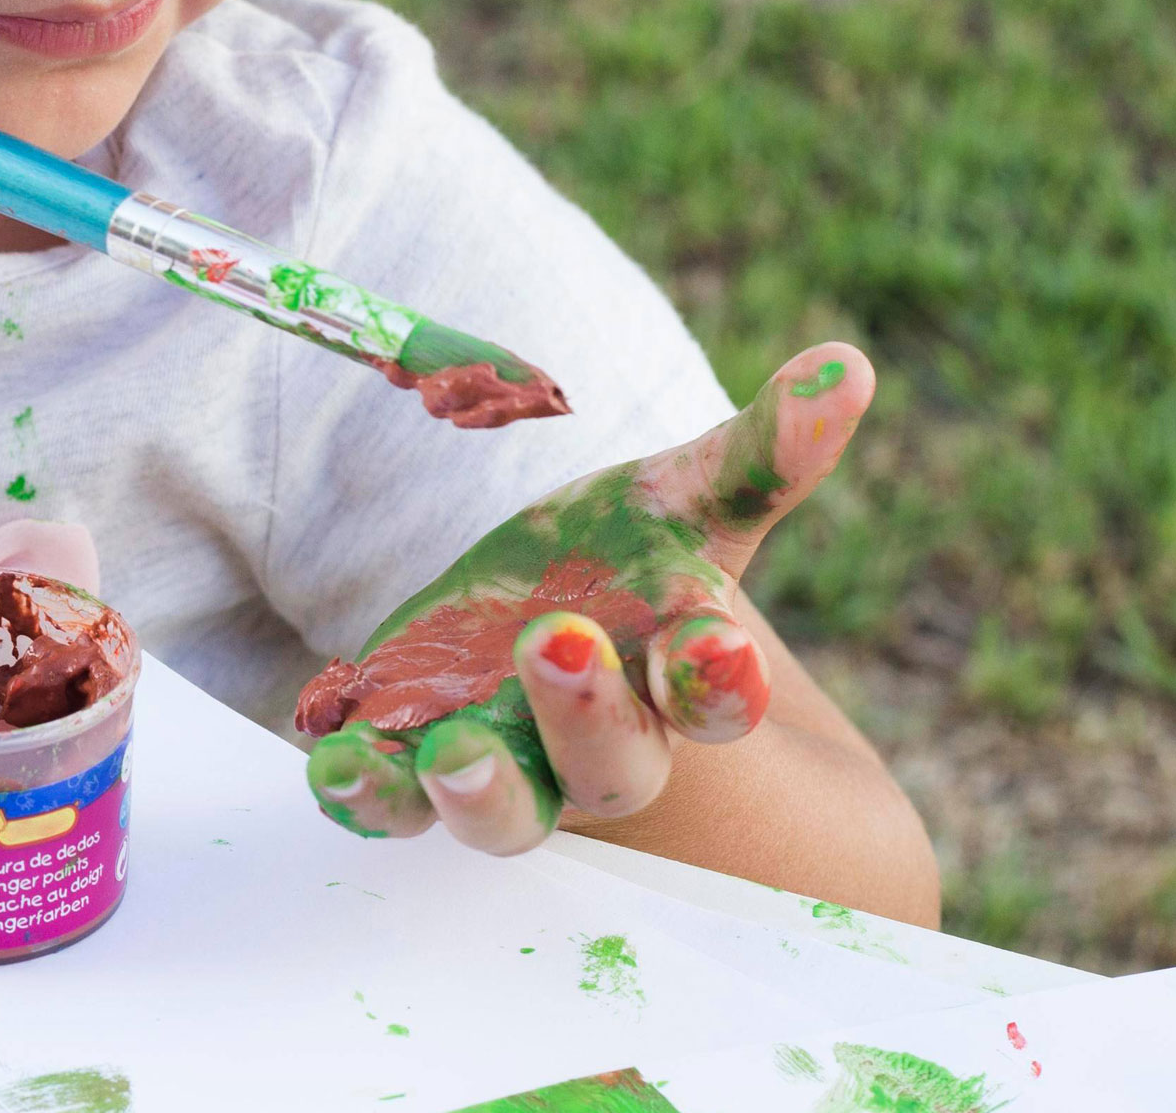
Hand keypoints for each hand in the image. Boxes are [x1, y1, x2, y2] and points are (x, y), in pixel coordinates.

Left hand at [294, 343, 873, 851]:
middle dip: (588, 713)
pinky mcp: (414, 763)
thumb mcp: (683, 498)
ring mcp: (508, 762)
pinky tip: (330, 762)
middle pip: (612, 764)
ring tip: (448, 752)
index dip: (718, 679)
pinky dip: (362, 792)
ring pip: (507, 813)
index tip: (713, 647)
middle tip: (558, 641)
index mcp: (676, 672)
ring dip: (479, 789)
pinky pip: (390, 805)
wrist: (535, 625)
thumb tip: (846, 361)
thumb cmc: (626, 564)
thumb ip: (761, 447)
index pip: (715, 696)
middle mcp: (600, 742)